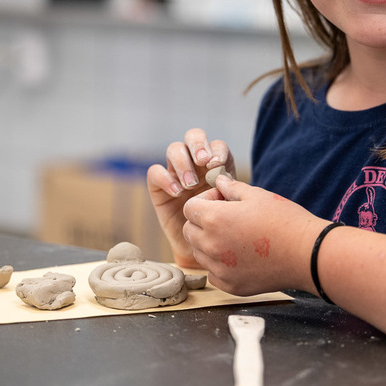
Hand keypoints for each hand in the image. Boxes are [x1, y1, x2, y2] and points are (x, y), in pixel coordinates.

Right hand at [147, 128, 233, 266]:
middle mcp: (195, 163)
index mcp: (216, 164)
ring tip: (190, 184)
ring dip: (183, 164)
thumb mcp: (230, 206)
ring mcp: (176, 172)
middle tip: (203, 162)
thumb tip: (229, 181)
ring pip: (175, 150)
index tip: (217, 165)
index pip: (216, 145)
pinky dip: (166, 178)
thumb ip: (230, 191)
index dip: (216, 150)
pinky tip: (177, 193)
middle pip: (193, 137)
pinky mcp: (158, 185)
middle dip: (198, 145)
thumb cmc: (220, 225)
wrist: (202, 248)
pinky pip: (155, 172)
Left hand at [181, 175, 323, 295]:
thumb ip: (231, 188)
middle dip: (202, 222)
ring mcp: (220, 268)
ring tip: (235, 237)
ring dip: (209, 243)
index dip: (204, 201)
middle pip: (189, 231)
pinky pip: (213, 273)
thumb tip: (218, 182)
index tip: (222, 201)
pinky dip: (220, 265)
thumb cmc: (285, 221)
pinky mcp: (230, 285)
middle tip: (227, 218)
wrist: (306, 254)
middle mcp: (211, 245)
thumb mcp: (257, 195)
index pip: (189, 208)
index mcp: (214, 219)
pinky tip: (239, 256)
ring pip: (199, 253)